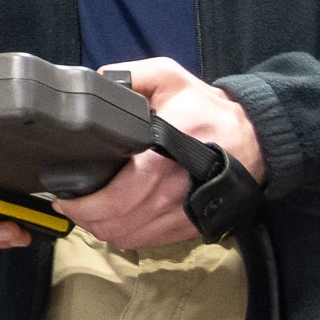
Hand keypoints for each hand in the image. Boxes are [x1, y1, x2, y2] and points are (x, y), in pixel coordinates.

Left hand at [67, 56, 266, 253]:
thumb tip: (95, 84)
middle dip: (84, 218)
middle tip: (68, 205)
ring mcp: (180, 213)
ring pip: (126, 237)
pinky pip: (145, 241)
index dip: (84, 202)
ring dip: (100, 229)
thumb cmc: (206, 108)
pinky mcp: (187, 226)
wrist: (255, 138)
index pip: (117, 195)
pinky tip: (113, 220)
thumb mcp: (169, 78)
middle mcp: (170, 190)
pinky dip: (123, 235)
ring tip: (87, 213)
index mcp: (162, 154)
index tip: (64, 194)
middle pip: (115, 222)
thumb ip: (130, 77)